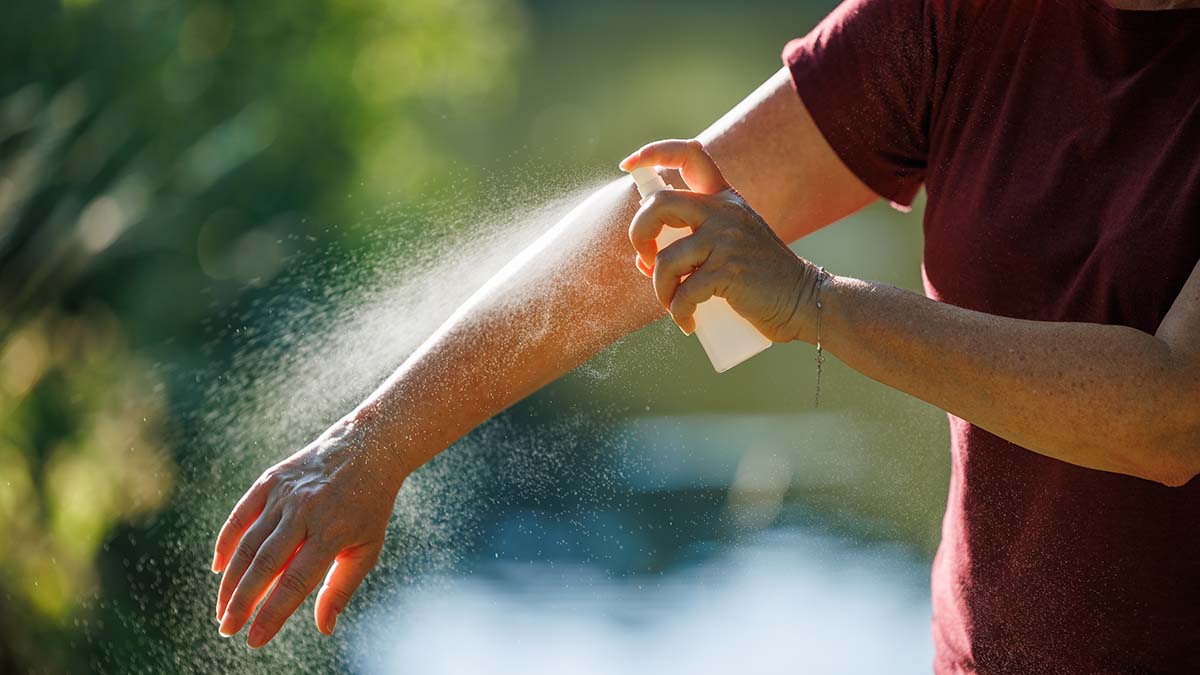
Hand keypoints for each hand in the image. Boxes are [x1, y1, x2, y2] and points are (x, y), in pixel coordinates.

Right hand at [211, 417, 402, 647]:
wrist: (366, 448)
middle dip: (242, 602)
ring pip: (248, 544)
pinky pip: (240, 515)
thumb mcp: (367, 548)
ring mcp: (285, 494)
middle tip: (227, 629)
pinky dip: (225, 542)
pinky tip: (218, 568)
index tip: (253, 639)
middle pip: (265, 565)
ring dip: (231, 580)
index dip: (272, 613)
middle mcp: (305, 512)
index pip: (295, 582)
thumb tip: (324, 628)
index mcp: (332, 532)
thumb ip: (341, 588)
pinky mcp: (271, 480)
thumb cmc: (368, 507)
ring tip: (222, 609)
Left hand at [620, 139, 823, 342]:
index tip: (629, 165)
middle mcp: (724, 211)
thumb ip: (693, 239)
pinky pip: (684, 293)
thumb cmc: (759, 278)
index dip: (653, 152)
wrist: (803, 299)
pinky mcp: (729, 271)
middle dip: (638, 233)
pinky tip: (687, 324)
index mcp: (724, 198)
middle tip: (645, 259)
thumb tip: (643, 257)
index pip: (690, 154)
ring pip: (665, 259)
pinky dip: (678, 313)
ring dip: (660, 290)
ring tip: (674, 306)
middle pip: (659, 204)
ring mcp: (727, 239)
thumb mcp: (730, 242)